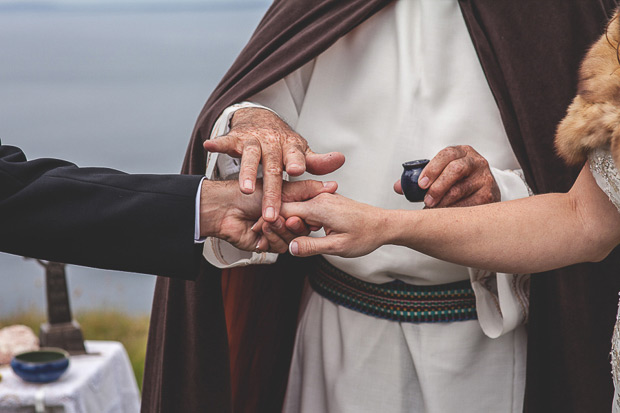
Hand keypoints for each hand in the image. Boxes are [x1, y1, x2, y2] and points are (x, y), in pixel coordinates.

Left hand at [200, 179, 337, 251]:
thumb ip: (310, 190)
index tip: (312, 215)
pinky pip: (280, 247)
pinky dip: (270, 238)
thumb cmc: (249, 193)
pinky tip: (260, 230)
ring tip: (266, 221)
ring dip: (280, 230)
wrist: (226, 208)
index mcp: (292, 204)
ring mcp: (277, 232)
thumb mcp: (284, 187)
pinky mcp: (268, 244)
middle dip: (294, 224)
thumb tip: (332, 186)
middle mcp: (286, 218)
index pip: (312, 214)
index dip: (312, 216)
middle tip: (286, 218)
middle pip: (304, 229)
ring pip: (293, 240)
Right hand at [203, 107, 344, 221]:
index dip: (296, 162)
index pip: (296, 157)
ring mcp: (254, 140)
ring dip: (247, 172)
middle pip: (273, 168)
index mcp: (291, 147)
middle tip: (271, 213)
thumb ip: (317, 161)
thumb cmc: (282, 144)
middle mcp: (273, 143)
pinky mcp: (236, 138)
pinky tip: (210, 146)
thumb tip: (340, 160)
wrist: (261, 120)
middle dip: (272, 191)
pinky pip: (226, 141)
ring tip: (245, 190)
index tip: (297, 171)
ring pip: (250, 156)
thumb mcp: (301, 152)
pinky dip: (219, 143)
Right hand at [280, 193, 389, 257]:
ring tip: (290, 240)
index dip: (270, 222)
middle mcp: (319, 199)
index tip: (262, 234)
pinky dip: (301, 222)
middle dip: (279, 225)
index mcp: (319, 207)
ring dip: (291, 225)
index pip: (283, 209)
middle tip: (275, 242)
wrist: (384, 225)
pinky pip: (306, 210)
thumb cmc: (366, 235)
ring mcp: (323, 200)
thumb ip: (312, 246)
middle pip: (287, 209)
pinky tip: (303, 233)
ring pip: (296, 210)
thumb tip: (291, 248)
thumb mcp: (338, 246)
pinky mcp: (327, 204)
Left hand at [394, 145, 499, 207]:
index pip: (447, 154)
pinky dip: (454, 211)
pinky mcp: (490, 195)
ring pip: (461, 189)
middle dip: (437, 186)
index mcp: (462, 152)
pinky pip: (469, 205)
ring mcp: (485, 178)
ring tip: (433, 210)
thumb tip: (399, 187)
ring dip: (443, 202)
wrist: (484, 189)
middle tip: (427, 200)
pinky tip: (446, 216)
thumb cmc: (457, 180)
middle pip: (455, 170)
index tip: (421, 184)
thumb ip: (420, 178)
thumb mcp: (441, 173)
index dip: (432, 169)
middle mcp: (476, 162)